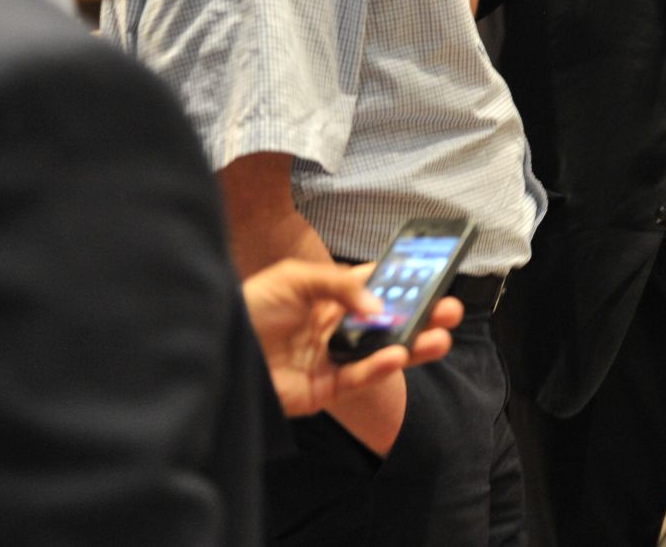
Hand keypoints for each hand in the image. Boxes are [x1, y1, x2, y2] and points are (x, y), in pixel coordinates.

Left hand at [241, 259, 462, 417]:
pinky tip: (397, 356)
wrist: (214, 347)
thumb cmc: (249, 307)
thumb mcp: (293, 279)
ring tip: (441, 337)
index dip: (405, 282)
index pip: (376, 287)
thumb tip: (380, 305)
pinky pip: (358, 379)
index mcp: (330, 297)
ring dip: (414, 346)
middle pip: (388, 323)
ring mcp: (331, 359)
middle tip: (451, 309)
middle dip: (422, 316)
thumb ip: (339, 286)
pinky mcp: (322, 390)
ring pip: (382, 353)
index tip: (434, 275)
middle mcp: (335, 328)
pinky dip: (379, 369)